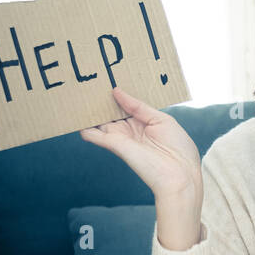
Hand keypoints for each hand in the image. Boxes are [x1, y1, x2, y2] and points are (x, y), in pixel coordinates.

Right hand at [80, 87, 202, 203]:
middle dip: (101, 101)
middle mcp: (130, 130)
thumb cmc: (178, 148)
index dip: (117, 95)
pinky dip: (86, 129)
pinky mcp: (115, 145)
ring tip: (77, 96)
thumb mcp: (161, 119)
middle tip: (88, 84)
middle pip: (111, 112)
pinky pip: (95, 136)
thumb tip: (117, 91)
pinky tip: (75, 119)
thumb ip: (138, 106)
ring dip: (89, 112)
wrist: (179, 174)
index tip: (105, 80)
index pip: (126, 106)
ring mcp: (121, 137)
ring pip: (100, 122)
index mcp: (144, 122)